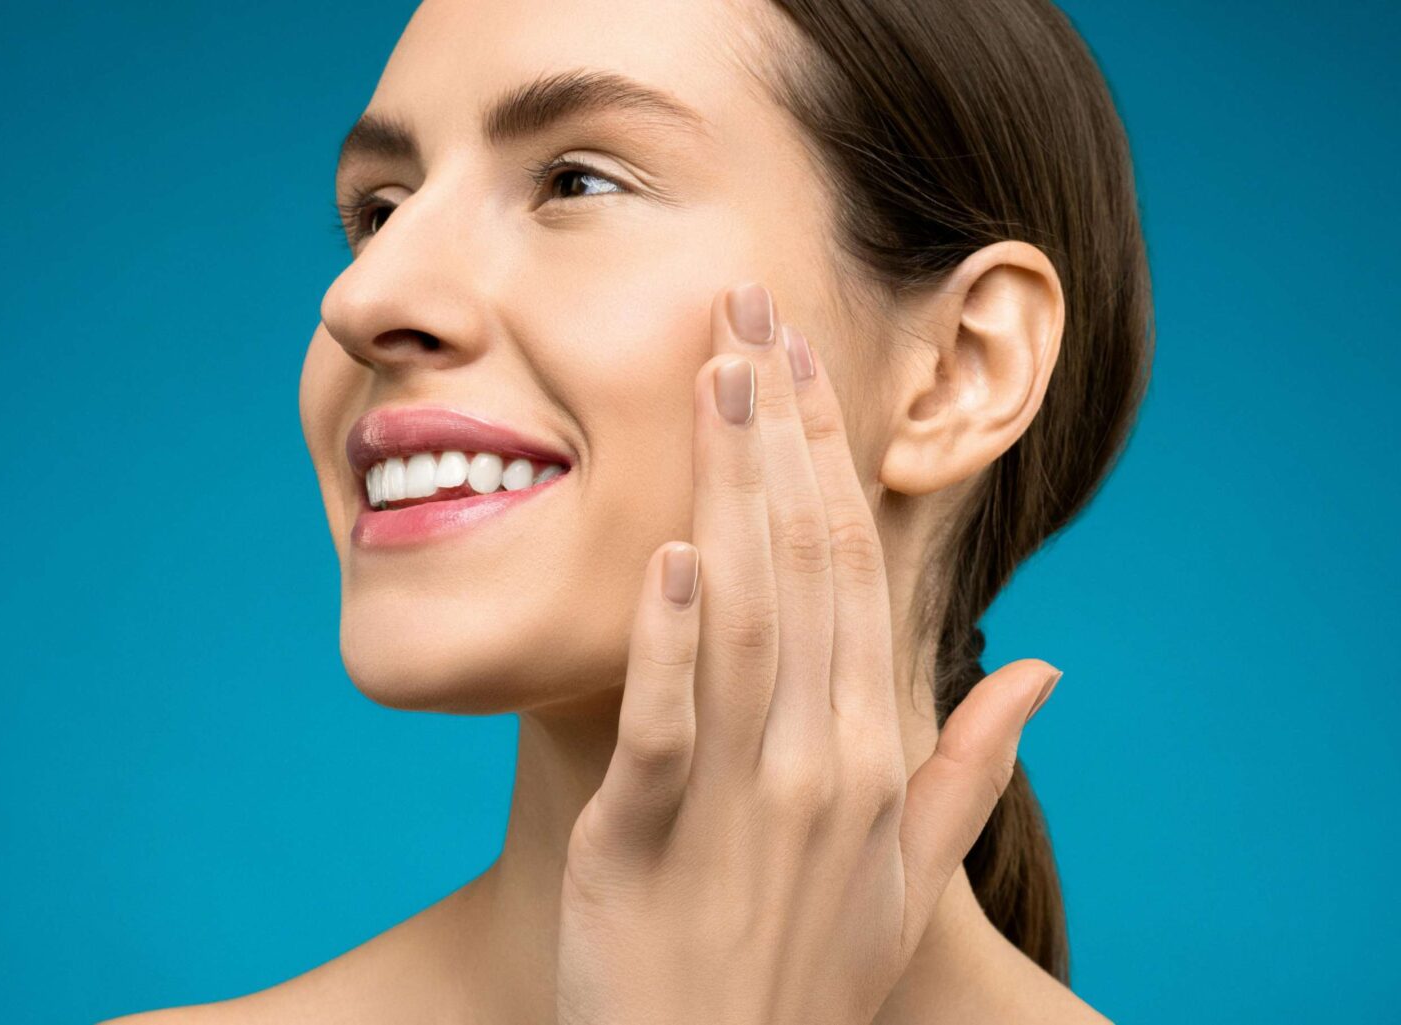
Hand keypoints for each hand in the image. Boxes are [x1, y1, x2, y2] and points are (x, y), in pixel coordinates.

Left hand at [554, 283, 1060, 1024]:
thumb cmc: (807, 976)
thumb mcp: (909, 880)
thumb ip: (970, 768)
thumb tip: (1042, 668)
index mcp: (875, 753)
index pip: (855, 573)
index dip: (828, 461)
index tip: (800, 364)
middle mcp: (822, 760)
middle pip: (803, 565)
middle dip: (776, 433)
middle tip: (747, 312)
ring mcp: (739, 798)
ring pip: (743, 616)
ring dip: (730, 492)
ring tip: (713, 377)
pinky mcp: (646, 839)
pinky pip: (663, 727)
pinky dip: (668, 640)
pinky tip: (669, 552)